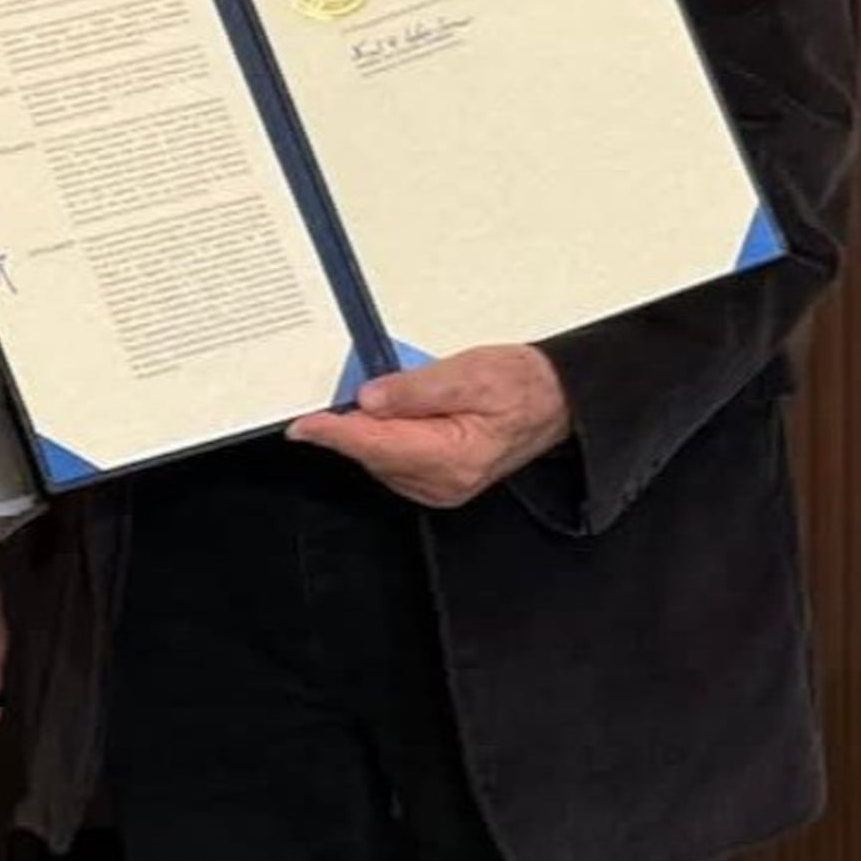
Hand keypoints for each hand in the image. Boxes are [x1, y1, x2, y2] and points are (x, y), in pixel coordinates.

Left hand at [287, 343, 569, 508]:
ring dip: (368, 430)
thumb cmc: (522, 386)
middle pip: (372, 454)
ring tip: (385, 396)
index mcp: (452, 459)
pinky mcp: (436, 482)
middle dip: (351, 425)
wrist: (557, 402)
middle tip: (342, 390)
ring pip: (379, 459)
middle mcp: (442, 483)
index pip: (376, 447)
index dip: (335, 434)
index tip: (303, 426)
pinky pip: (392, 461)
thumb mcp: (469, 373)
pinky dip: (383, 438)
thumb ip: (415, 389)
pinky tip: (394, 415)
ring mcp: (439, 487)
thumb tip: (369, 399)